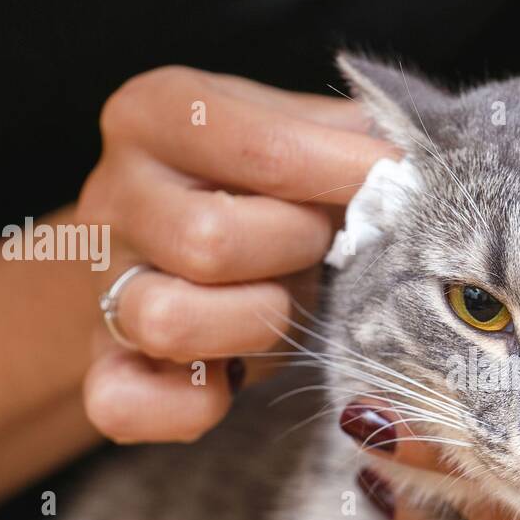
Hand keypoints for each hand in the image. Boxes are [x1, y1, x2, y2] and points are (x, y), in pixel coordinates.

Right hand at [78, 66, 394, 442]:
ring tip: (282, 305)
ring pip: (166, 319)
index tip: (395, 185)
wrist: (173, 246)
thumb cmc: (261, 188)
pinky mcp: (100, 363)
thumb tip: (420, 162)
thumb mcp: (299, 135)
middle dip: (294, 255)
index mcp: (157, 115)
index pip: (261, 148)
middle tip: (322, 250)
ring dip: (254, 324)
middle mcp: (113, 193)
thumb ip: (350, 137)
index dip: (344, 178)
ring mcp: (100, 282)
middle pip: (209, 241)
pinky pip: (124, 402)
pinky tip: (230, 378)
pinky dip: (190, 404)